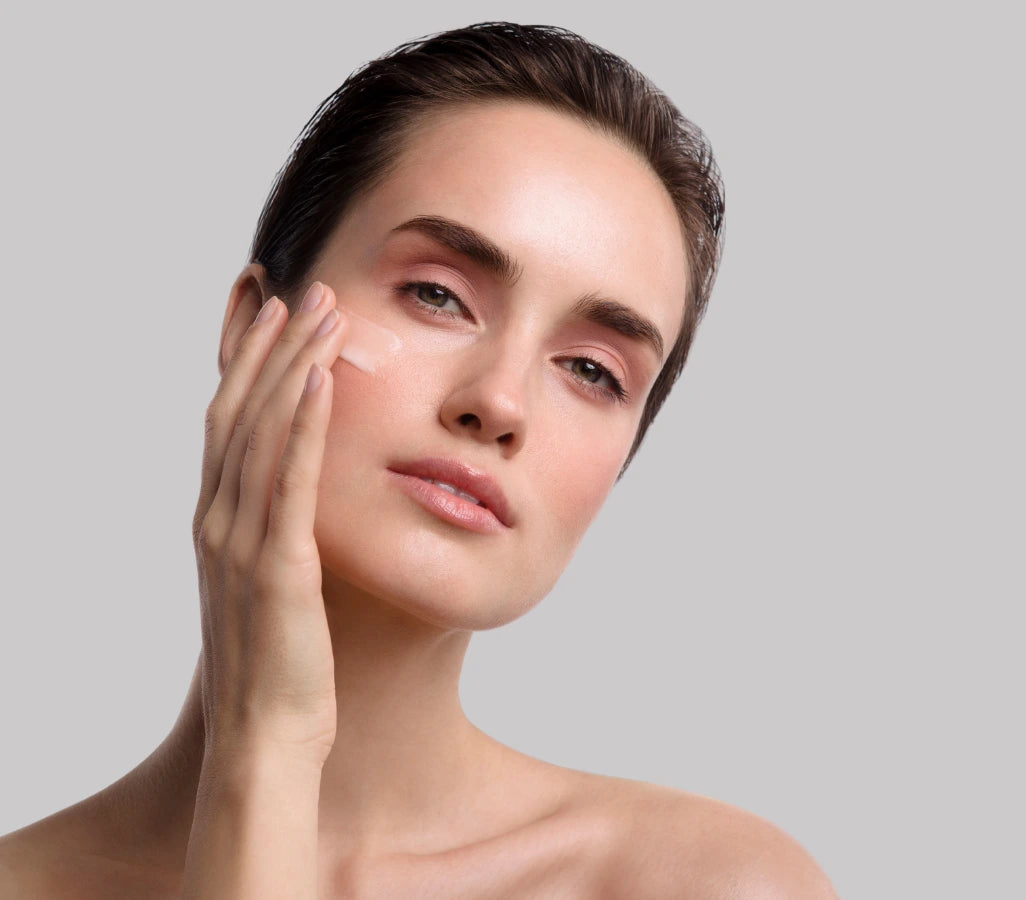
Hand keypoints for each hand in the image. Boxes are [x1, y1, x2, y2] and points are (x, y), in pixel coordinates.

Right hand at [191, 280, 348, 764]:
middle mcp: (217, 520)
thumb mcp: (277, 585)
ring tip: (321, 310)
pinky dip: (301, 423)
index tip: (264, 304)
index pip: (227, 419)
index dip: (242, 358)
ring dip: (290, 365)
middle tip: (299, 287)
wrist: (267, 736)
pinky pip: (287, 479)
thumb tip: (306, 500)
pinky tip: (321, 378)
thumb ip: (281, 534)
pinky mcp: (276, 565)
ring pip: (260, 431)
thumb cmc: (282, 666)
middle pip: (237, 409)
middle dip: (267, 344)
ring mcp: (240, 541)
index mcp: (218, 522)